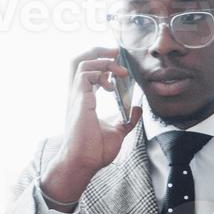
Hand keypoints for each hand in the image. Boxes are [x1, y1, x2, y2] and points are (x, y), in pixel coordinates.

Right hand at [40, 47, 141, 207]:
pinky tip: (112, 85)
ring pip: (80, 62)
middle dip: (98, 51)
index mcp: (84, 99)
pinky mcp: (79, 100)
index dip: (101, 62)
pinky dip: (99, 71)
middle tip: (116, 52)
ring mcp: (76, 96)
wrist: (85, 162)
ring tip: (121, 70)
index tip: (118, 63)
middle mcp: (78, 95)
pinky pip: (83, 73)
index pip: (87, 71)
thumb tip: (137, 109)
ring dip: (102, 61)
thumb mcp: (118, 130)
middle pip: (79, 60)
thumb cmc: (95, 150)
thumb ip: (127, 119)